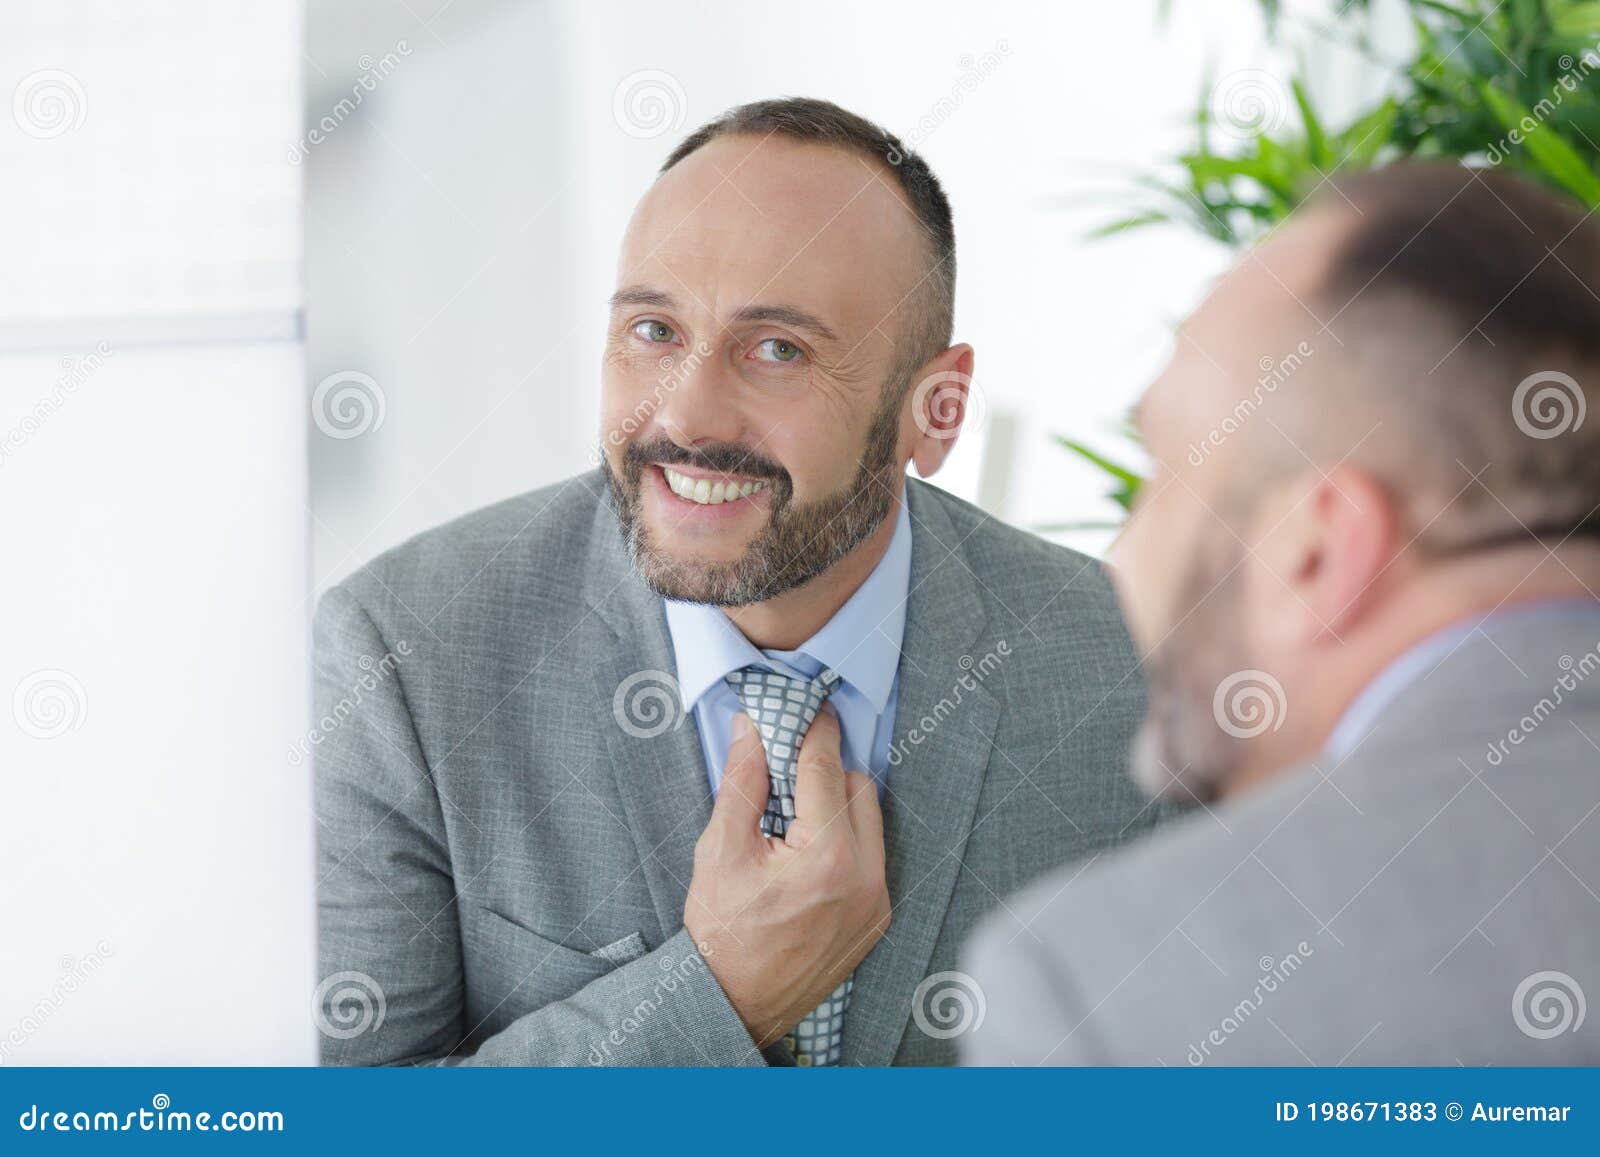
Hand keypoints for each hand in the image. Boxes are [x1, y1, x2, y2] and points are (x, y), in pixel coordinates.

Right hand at [684, 707, 890, 1047]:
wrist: (734, 1004)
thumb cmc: (722, 932)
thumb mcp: (721, 850)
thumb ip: (743, 781)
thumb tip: (752, 729)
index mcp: (827, 856)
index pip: (826, 767)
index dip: (815, 730)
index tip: (810, 706)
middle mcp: (865, 876)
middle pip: (858, 787)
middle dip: (823, 773)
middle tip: (785, 778)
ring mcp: (876, 900)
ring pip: (871, 820)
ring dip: (838, 806)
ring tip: (794, 822)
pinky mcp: (877, 917)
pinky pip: (873, 855)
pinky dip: (847, 841)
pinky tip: (809, 854)